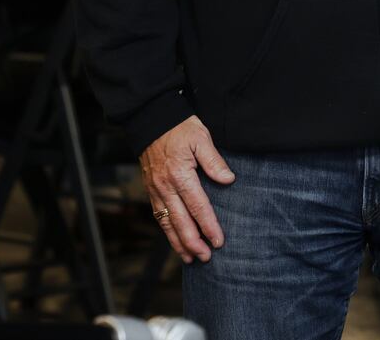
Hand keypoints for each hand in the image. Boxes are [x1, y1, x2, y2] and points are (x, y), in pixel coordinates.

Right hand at [139, 115, 234, 262]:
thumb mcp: (201, 137)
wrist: (151, 120)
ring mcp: (156, 190)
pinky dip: (167, 231)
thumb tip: (228, 180)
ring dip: (179, 243)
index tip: (219, 241)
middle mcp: (165, 187)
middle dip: (194, 243)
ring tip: (190, 259)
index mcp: (180, 175)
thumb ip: (214, 160)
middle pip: (180, 222)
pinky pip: (159, 216)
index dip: (209, 226)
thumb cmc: (179, 127)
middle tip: (206, 258)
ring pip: (167, 223)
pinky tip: (176, 240)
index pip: (198, 207)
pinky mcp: (151, 190)